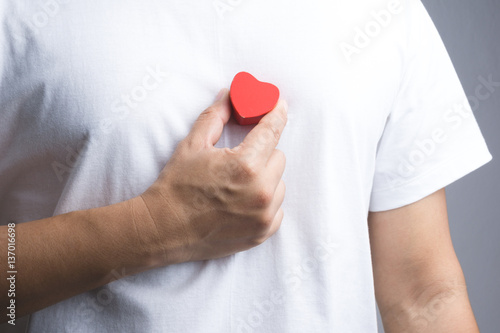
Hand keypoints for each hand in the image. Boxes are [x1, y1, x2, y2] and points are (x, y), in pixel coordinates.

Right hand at [136, 88, 287, 264]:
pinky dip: (265, 203)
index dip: (276, 114)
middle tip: (241, 158)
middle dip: (263, 153)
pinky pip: (277, 208)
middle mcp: (260, 192)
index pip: (272, 131)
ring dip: (265, 179)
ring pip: (279, 184)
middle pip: (278, 157)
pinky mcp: (262, 233)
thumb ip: (214, 116)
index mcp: (245, 165)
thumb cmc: (176, 187)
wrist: (163, 230)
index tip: (279, 106)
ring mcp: (263, 216)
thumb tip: (229, 95)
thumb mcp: (192, 145)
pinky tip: (243, 202)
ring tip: (238, 184)